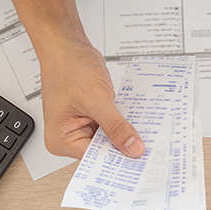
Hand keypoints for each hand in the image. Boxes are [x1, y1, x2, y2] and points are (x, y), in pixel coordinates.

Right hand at [39, 39, 144, 158]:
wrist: (67, 45)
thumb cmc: (69, 67)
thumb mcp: (96, 99)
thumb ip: (116, 126)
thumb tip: (133, 148)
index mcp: (61, 140)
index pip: (95, 159)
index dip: (118, 160)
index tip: (141, 164)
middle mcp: (68, 137)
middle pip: (103, 151)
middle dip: (123, 147)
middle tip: (149, 149)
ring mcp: (80, 126)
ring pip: (110, 138)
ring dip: (125, 134)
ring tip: (146, 134)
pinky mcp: (91, 116)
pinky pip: (111, 125)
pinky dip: (123, 123)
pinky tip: (137, 120)